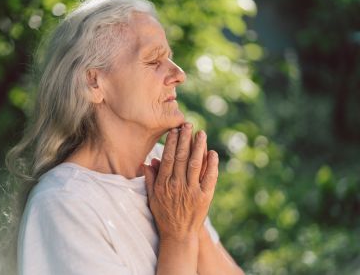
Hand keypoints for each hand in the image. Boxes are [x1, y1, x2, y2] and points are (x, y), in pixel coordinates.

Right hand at [143, 123, 218, 241]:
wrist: (178, 235)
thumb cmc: (164, 215)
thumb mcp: (152, 197)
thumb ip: (150, 179)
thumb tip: (147, 162)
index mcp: (164, 184)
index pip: (168, 158)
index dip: (172, 143)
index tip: (175, 130)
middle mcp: (178, 185)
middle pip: (182, 157)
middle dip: (185, 139)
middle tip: (188, 124)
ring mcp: (192, 191)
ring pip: (196, 164)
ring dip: (199, 147)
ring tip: (201, 133)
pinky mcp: (205, 197)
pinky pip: (210, 178)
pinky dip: (212, 165)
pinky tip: (213, 153)